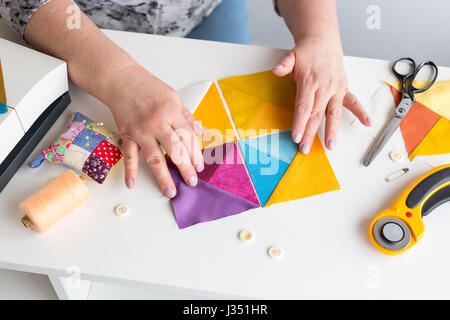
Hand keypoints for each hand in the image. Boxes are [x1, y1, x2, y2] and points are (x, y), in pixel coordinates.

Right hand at [105, 63, 204, 196]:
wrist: (120, 79)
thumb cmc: (148, 87)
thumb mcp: (173, 97)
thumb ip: (187, 117)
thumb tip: (201, 132)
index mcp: (172, 112)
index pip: (188, 137)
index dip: (195, 154)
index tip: (199, 166)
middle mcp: (157, 123)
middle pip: (175, 150)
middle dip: (185, 168)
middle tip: (192, 182)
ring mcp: (141, 131)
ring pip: (154, 157)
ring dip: (163, 176)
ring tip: (170, 191)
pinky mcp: (127, 134)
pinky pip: (129, 155)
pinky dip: (130, 170)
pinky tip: (132, 184)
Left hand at [272, 36, 370, 153]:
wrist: (323, 41)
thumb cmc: (306, 53)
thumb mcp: (292, 56)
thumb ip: (284, 64)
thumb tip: (276, 70)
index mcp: (310, 80)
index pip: (304, 106)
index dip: (300, 123)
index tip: (296, 137)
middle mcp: (325, 86)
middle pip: (317, 114)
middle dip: (310, 133)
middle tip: (305, 148)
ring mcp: (336, 88)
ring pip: (334, 113)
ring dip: (332, 130)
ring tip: (331, 145)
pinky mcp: (344, 88)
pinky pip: (354, 101)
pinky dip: (361, 112)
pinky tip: (367, 122)